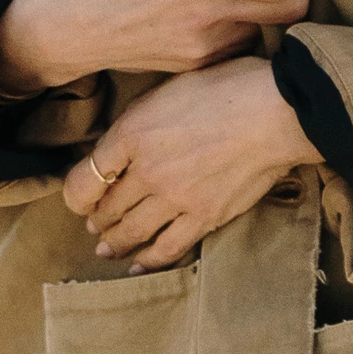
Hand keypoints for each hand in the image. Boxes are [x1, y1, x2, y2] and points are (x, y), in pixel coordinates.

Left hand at [64, 57, 320, 270]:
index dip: (76, 195)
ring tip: (107, 247)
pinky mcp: (203, 218)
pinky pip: (167, 249)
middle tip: (94, 225)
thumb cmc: (226, 87)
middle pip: (106, 209)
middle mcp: (146, 171)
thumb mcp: (167, 90)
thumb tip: (119, 147)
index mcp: (131, 134)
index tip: (81, 199)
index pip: (83, 179)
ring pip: (130, 232)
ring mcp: (174, 198)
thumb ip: (138, 121)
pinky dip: (147, 261)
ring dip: (115, 242)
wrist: (276, 111)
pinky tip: (137, 265)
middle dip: (96, 220)